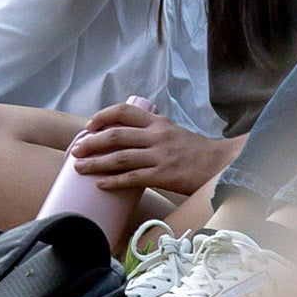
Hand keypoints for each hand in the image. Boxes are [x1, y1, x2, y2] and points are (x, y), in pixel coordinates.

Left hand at [67, 104, 238, 197]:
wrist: (221, 165)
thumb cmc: (194, 151)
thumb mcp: (171, 131)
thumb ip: (150, 131)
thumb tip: (122, 137)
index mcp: (157, 122)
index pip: (123, 111)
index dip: (102, 117)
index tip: (88, 127)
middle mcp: (156, 136)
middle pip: (115, 135)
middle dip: (91, 142)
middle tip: (75, 150)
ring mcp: (159, 156)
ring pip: (120, 157)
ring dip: (95, 163)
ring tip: (79, 168)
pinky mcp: (163, 176)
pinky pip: (133, 178)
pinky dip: (113, 181)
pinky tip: (100, 184)